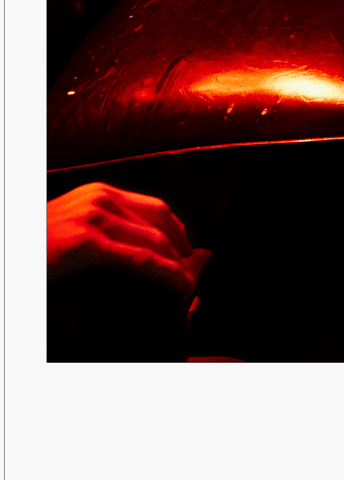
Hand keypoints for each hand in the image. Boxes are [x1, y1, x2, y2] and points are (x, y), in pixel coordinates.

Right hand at [47, 183, 209, 296]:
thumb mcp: (69, 230)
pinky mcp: (86, 242)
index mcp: (96, 193)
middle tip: (190, 274)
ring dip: (178, 265)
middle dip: (182, 249)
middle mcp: (99, 197)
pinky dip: (167, 274)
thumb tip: (127, 250)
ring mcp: (93, 217)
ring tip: (187, 286)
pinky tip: (181, 286)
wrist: (8, 249)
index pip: (153, 207)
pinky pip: (141, 259)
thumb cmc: (35, 246)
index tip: (186, 254)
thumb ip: (98, 232)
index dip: (177, 231)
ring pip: (155, 240)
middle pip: (161, 221)